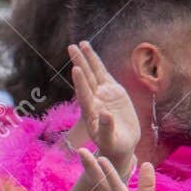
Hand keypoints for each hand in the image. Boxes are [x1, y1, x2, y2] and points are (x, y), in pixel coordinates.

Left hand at [68, 41, 137, 169]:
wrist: (120, 146)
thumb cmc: (113, 147)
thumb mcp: (110, 140)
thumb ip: (106, 128)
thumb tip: (105, 114)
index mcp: (91, 112)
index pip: (84, 94)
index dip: (80, 82)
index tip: (75, 69)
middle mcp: (95, 100)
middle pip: (86, 78)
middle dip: (79, 62)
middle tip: (71, 47)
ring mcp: (103, 95)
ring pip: (94, 73)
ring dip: (88, 59)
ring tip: (81, 43)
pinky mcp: (114, 93)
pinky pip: (105, 75)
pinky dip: (99, 65)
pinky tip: (92, 55)